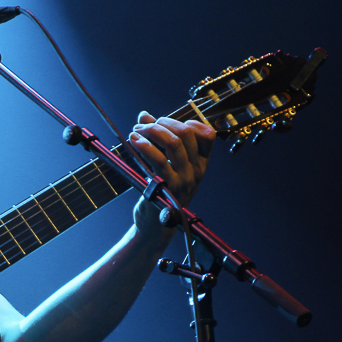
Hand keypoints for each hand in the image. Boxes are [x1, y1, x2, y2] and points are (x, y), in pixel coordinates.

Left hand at [127, 111, 214, 235]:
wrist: (154, 226)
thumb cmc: (159, 192)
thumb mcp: (163, 164)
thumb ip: (157, 140)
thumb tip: (144, 115)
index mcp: (200, 164)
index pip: (208, 134)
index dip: (187, 122)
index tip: (165, 123)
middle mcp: (196, 171)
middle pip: (186, 133)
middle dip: (162, 123)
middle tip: (142, 125)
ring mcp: (184, 179)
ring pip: (173, 143)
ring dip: (151, 131)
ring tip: (135, 132)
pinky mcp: (168, 186)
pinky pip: (158, 159)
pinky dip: (144, 145)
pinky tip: (133, 141)